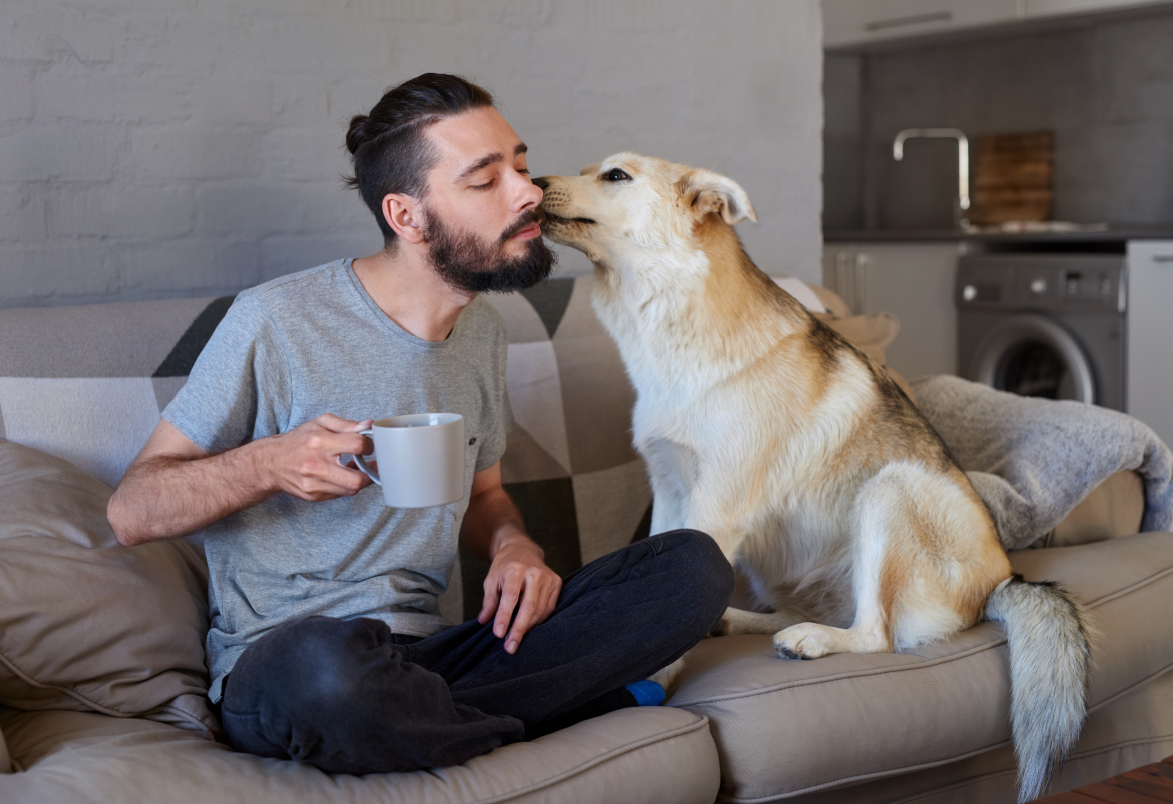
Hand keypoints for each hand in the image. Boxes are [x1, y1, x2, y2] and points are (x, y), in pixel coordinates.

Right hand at [266, 413, 373, 500]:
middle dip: (369, 472)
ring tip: (356, 469)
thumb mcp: (320, 424)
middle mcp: (316, 465)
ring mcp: (314, 484)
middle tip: (370, 465)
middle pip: (357, 479)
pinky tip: (342, 476)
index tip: (369, 446)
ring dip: (358, 480)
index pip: (357, 445)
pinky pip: (339, 494)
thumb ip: (346, 424)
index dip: (369, 445)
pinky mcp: (313, 496)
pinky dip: (345, 486)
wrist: (271, 462)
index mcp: (320, 442)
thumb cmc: (298, 441)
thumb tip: (368, 425)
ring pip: (350, 490)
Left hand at [478, 534, 561, 653]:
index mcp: (515, 569)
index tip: (498, 634)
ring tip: (516, 639)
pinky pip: (548, 608)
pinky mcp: (557, 583)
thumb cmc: (504, 567)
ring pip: (540, 610)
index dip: (505, 616)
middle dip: (519, 629)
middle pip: (529, 606)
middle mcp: (535, 572)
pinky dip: (538, 621)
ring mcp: (548, 577)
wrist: (522, 549)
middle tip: (510, 647)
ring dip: (528, 628)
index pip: (511, 597)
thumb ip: (489, 601)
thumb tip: (484, 622)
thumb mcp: (491, 580)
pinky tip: (528, 627)